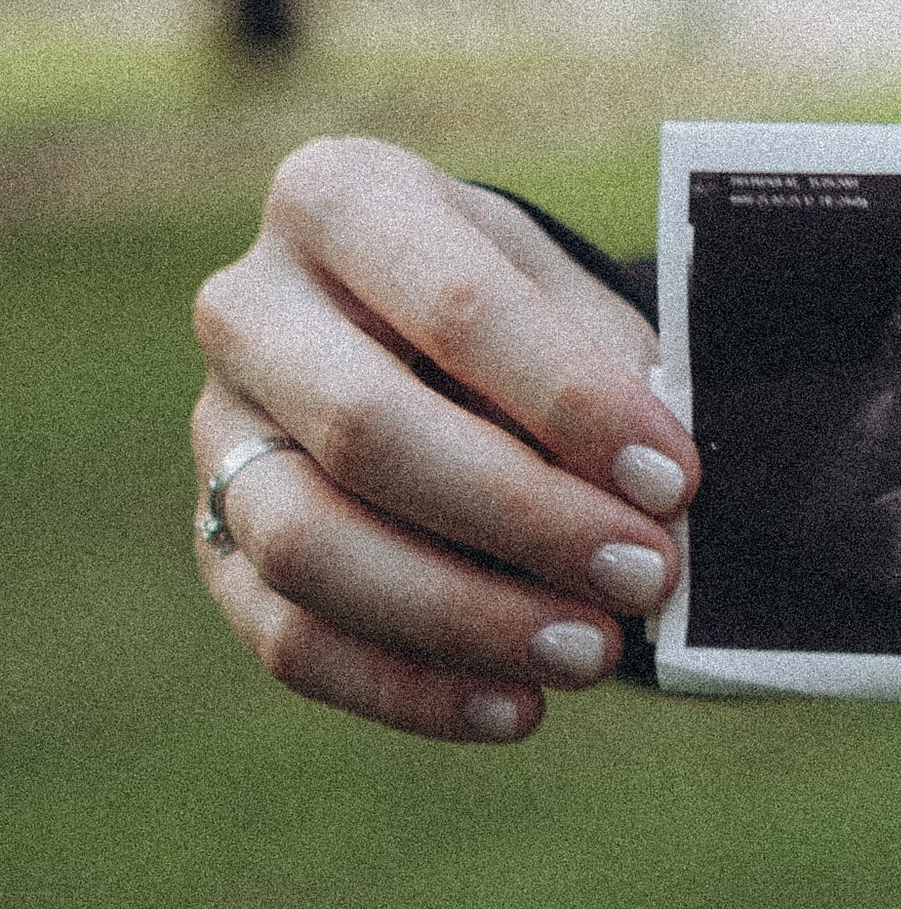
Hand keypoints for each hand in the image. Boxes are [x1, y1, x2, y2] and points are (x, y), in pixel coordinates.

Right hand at [191, 137, 696, 742]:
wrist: (442, 357)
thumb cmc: (527, 325)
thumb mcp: (575, 304)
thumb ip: (613, 378)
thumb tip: (659, 501)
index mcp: (341, 200)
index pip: (454, 307)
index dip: (570, 404)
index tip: (673, 479)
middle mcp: (250, 308)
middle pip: (366, 430)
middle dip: (523, 518)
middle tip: (645, 576)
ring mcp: (219, 434)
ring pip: (309, 546)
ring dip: (464, 617)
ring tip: (594, 653)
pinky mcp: (219, 547)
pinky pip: (291, 641)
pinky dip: (410, 689)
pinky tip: (516, 708)